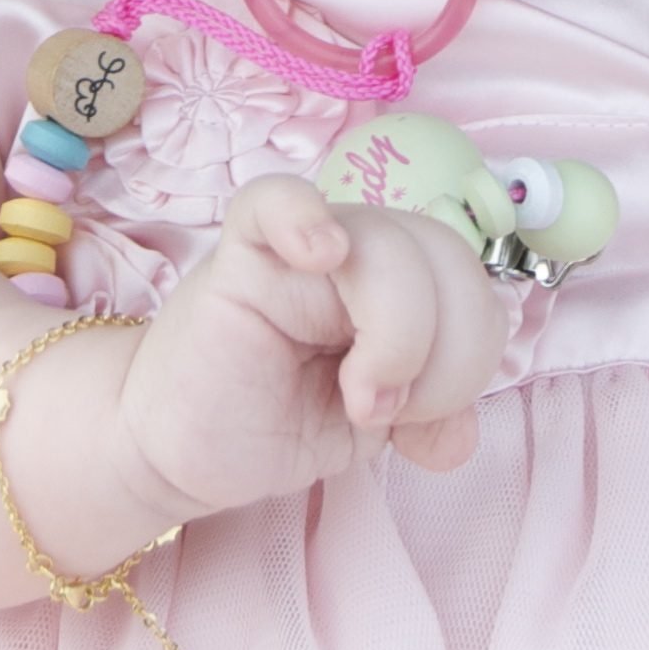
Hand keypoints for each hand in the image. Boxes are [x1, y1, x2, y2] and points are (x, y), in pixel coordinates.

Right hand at [112, 174, 506, 520]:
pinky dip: (306, 216)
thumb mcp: (369, 432)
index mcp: (400, 284)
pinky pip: (275, 200)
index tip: (417, 422)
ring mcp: (299, 247)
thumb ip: (426, 418)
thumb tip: (459, 436)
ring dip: (397, 332)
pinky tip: (320, 253)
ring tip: (357, 399)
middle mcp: (358, 252)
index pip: (470, 285)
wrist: (178, 450)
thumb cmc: (271, 424)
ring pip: (389, 241)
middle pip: (444, 255)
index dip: (469, 356)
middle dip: (445, 351)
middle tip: (384, 410)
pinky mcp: (237, 257)